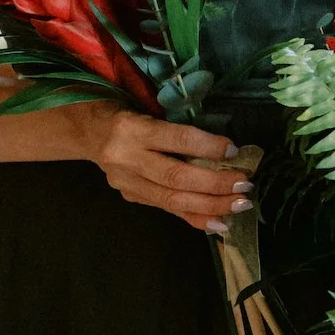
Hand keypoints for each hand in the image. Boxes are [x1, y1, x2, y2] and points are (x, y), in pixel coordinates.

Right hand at [85, 109, 255, 234]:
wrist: (90, 131)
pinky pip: (168, 209)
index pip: (176, 139)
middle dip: (215, 184)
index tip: (234, 150)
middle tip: (245, 185)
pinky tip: (220, 222)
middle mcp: (126, 157)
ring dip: (211, 205)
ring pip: (172, 199)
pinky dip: (196, 218)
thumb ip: (181, 132)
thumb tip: (228, 152)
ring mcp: (126, 182)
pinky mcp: (130, 196)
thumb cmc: (132, 115)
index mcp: (133, 129)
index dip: (207, 147)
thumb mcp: (152, 111)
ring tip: (240, 204)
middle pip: (175, 176)